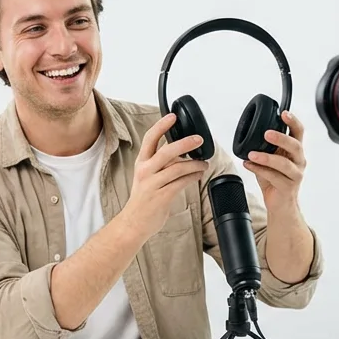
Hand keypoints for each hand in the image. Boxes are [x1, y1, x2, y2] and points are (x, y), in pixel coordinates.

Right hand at [122, 113, 208, 238]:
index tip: (172, 116)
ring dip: (194, 164)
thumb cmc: (143, 199)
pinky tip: (199, 174)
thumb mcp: (147, 175)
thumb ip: (161, 163)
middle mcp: (145, 171)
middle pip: (166, 152)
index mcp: (141, 163)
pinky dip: (193, 176)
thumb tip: (180, 150)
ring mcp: (153, 184)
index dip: (161, 126)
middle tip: (198, 139)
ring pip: (177, 168)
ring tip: (204, 163)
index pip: (150, 139)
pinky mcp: (162, 197)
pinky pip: (181, 183)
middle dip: (185, 143)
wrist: (134, 222)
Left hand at [243, 110, 306, 212]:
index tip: (284, 113)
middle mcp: (299, 161)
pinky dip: (259, 170)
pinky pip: (273, 177)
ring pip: (284, 164)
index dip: (293, 122)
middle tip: (266, 134)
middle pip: (295, 146)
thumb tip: (248, 132)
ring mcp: (295, 175)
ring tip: (252, 154)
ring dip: (266, 157)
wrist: (280, 204)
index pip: (298, 133)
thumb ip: (265, 147)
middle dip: (281, 138)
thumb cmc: (275, 180)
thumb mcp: (270, 160)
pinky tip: (249, 165)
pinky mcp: (288, 187)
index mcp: (295, 152)